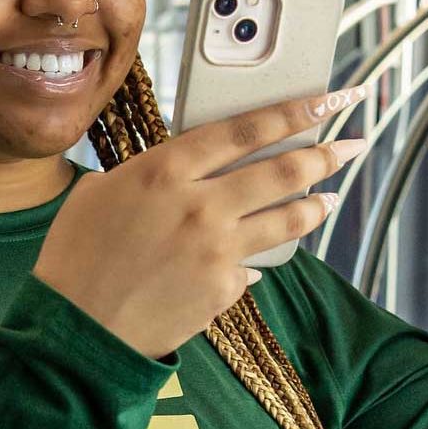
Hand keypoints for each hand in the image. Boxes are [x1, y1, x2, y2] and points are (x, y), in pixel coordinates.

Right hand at [34, 86, 367, 358]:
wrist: (76, 329)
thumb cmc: (76, 255)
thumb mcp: (101, 191)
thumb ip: (151, 173)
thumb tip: (189, 171)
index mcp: (164, 170)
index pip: (245, 129)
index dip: (292, 111)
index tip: (325, 98)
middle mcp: (199, 205)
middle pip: (281, 171)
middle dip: (325, 153)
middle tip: (351, 144)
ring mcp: (215, 250)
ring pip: (287, 219)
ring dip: (316, 204)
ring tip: (330, 196)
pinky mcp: (222, 290)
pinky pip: (254, 265)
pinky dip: (260, 257)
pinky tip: (263, 257)